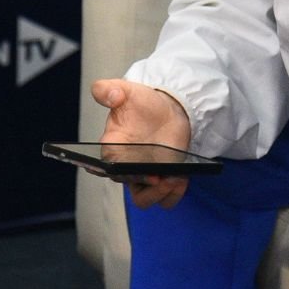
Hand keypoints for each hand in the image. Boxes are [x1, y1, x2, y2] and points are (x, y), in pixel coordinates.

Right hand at [92, 79, 193, 209]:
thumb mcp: (127, 90)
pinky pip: (164, 199)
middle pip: (128, 187)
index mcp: (112, 146)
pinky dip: (173, 195)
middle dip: (144, 186)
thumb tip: (111, 94)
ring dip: (159, 194)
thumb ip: (109, 89)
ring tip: (175, 179)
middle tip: (159, 177)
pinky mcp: (162, 179)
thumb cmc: (143, 103)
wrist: (166, 109)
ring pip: (144, 200)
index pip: (106, 166)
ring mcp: (144, 175)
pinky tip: (181, 179)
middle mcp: (126, 165)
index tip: (128, 171)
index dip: (117, 172)